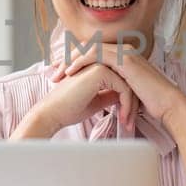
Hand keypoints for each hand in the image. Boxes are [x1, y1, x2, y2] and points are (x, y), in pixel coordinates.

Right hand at [16, 62, 136, 138]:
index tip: (128, 120)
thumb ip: (110, 95)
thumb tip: (124, 97)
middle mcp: (99, 61)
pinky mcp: (100, 71)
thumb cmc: (69, 109)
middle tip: (131, 124)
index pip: (122, 81)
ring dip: (131, 106)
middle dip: (133, 104)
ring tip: (128, 124)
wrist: (52, 113)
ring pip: (128, 84)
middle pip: (128, 81)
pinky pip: (123, 88)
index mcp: (97, 66)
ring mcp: (99, 63)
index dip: (128, 101)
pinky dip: (126, 105)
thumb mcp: (96, 101)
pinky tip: (122, 118)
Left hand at [51, 43, 185, 130]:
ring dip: (71, 60)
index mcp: (123, 57)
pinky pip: (96, 54)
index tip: (60, 74)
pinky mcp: (124, 58)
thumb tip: (102, 95)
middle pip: (88, 48)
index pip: (93, 54)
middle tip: (53, 72)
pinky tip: (70, 71)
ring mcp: (124, 52)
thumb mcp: (127, 93)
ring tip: (59, 73)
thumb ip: (114, 89)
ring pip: (89, 49)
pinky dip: (81, 61)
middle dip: (68, 59)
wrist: (168, 105)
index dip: (75, 62)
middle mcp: (123, 50)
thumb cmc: (151, 103)